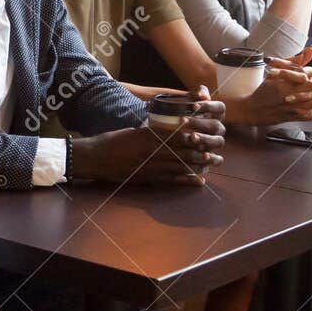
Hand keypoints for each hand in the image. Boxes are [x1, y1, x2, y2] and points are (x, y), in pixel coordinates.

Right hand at [72, 103, 225, 184]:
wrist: (94, 158)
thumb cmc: (111, 141)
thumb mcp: (131, 131)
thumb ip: (150, 132)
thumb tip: (167, 130)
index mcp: (146, 136)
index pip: (174, 133)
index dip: (192, 133)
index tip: (206, 131)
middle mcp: (150, 151)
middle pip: (181, 150)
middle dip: (200, 149)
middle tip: (217, 148)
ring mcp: (149, 166)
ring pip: (179, 165)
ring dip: (198, 163)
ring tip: (213, 161)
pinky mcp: (146, 178)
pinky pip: (170, 180)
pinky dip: (185, 180)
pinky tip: (198, 180)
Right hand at [231, 68, 311, 124]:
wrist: (252, 110)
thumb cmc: (262, 91)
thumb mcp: (273, 74)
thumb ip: (291, 63)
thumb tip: (306, 52)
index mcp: (282, 84)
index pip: (305, 75)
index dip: (309, 72)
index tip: (306, 73)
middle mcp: (287, 96)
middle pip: (311, 86)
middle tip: (309, 84)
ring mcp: (290, 108)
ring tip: (309, 95)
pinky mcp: (292, 118)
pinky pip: (310, 116)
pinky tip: (307, 106)